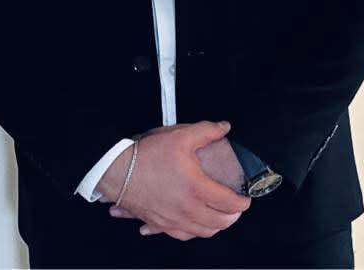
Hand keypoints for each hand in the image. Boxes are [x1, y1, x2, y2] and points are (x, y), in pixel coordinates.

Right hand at [95, 120, 249, 241]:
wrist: (117, 171)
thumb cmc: (146, 155)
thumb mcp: (179, 135)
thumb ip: (206, 131)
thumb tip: (223, 128)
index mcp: (196, 188)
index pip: (230, 203)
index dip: (243, 201)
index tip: (246, 197)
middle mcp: (188, 209)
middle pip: (220, 223)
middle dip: (233, 216)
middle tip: (235, 207)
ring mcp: (174, 220)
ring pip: (203, 233)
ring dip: (215, 226)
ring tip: (219, 215)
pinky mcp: (160, 224)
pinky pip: (182, 236)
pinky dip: (193, 232)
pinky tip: (192, 224)